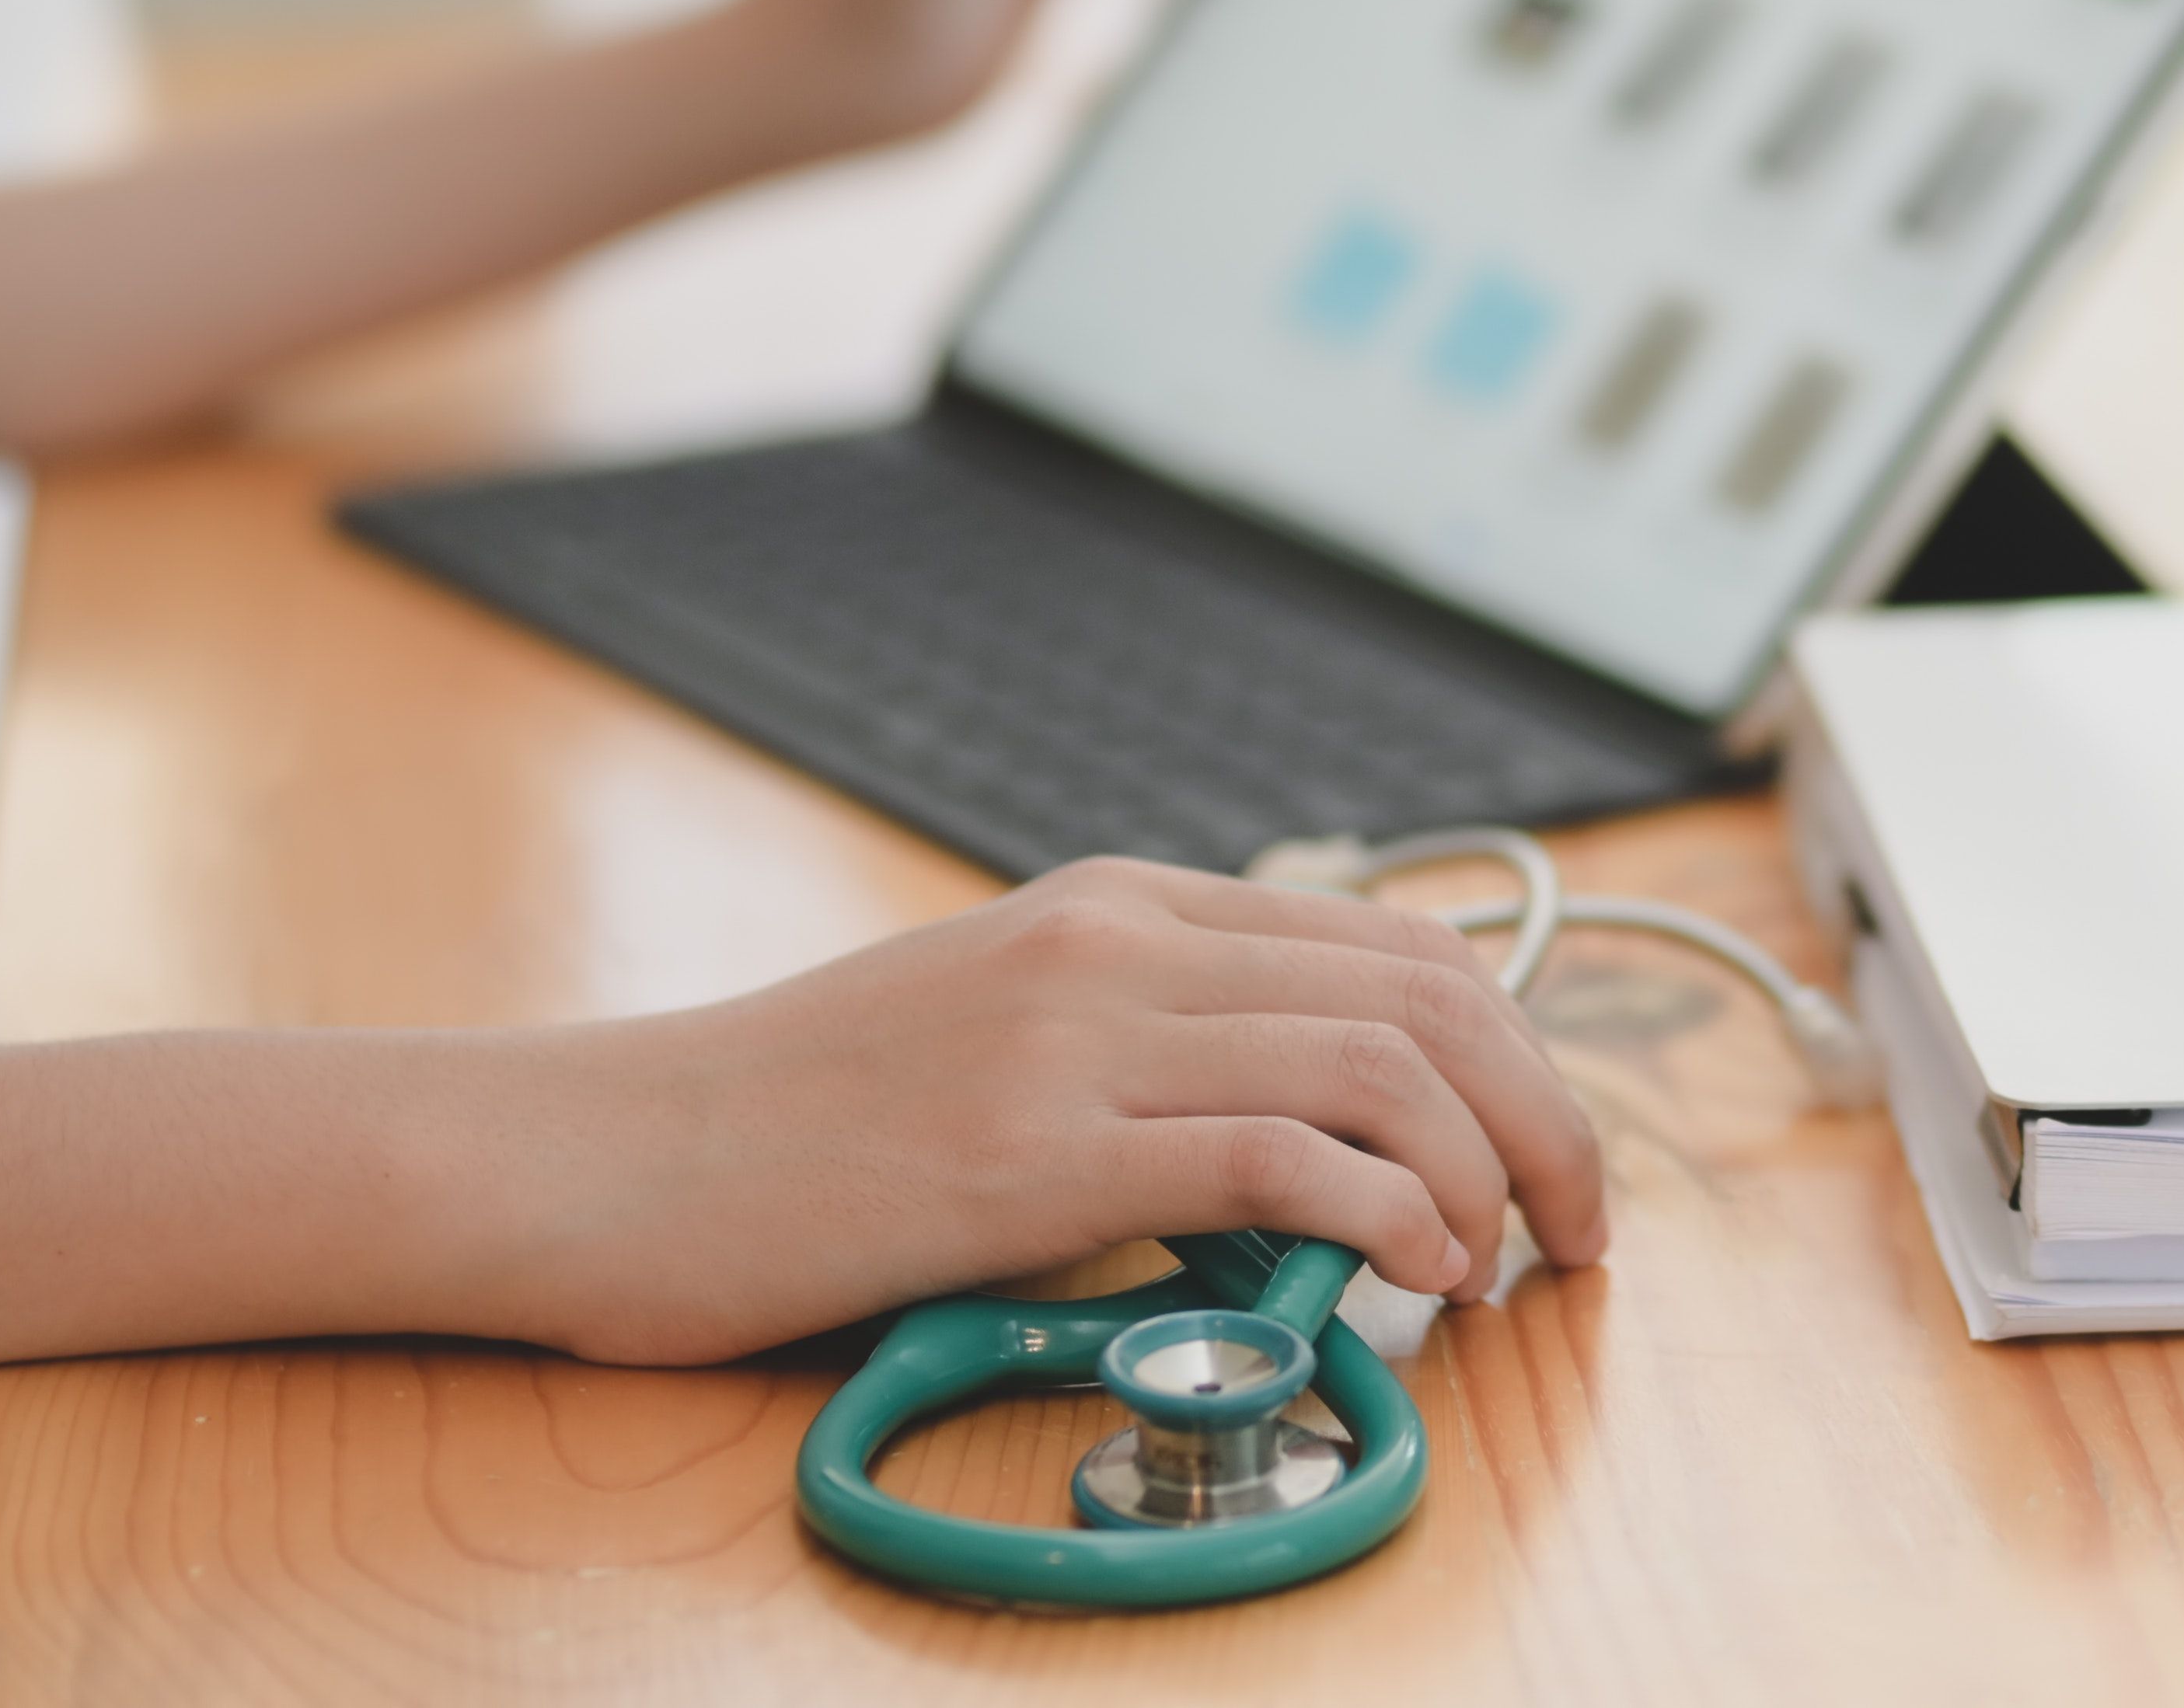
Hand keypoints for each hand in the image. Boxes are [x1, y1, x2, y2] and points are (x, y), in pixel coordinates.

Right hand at [497, 858, 1613, 1367]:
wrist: (606, 1157)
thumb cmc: (792, 1132)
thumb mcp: (1000, 1045)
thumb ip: (1145, 1067)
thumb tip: (1301, 1161)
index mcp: (1123, 909)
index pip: (1398, 947)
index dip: (1517, 1054)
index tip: (1547, 1161)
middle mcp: (1118, 944)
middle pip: (1426, 994)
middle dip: (1546, 1115)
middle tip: (1577, 1230)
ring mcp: (1074, 1035)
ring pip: (1378, 1062)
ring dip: (1486, 1172)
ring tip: (1502, 1267)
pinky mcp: (1030, 1149)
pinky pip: (1276, 1156)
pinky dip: (1382, 1213)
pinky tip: (1405, 1274)